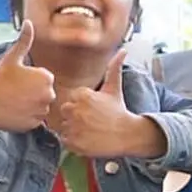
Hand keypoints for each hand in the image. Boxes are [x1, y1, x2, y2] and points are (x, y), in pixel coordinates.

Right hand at [0, 23, 54, 132]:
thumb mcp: (12, 58)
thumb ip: (24, 40)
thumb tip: (29, 22)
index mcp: (46, 78)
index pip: (44, 79)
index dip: (30, 80)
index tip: (18, 81)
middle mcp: (49, 94)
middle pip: (44, 93)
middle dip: (33, 93)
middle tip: (15, 92)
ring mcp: (42, 110)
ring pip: (40, 107)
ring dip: (31, 105)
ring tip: (15, 102)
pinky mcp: (35, 124)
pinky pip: (34, 120)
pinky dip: (27, 117)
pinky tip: (15, 112)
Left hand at [49, 51, 165, 158]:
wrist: (127, 134)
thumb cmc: (119, 110)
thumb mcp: (114, 88)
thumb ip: (114, 68)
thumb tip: (124, 50)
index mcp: (82, 95)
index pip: (71, 99)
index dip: (81, 105)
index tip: (94, 110)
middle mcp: (76, 109)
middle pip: (65, 112)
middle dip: (75, 116)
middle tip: (91, 121)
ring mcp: (73, 126)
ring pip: (64, 126)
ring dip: (73, 129)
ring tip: (90, 130)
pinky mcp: (73, 142)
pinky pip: (64, 139)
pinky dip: (73, 141)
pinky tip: (86, 139)